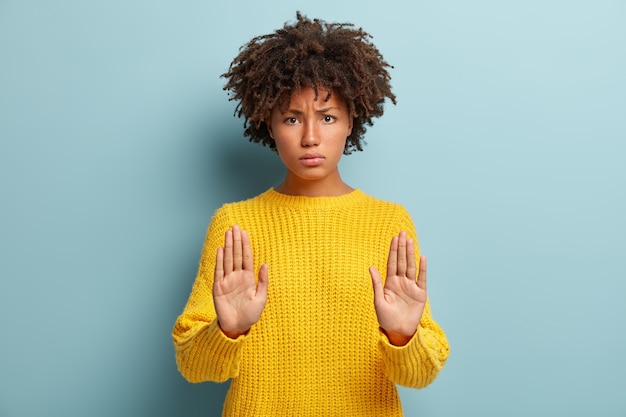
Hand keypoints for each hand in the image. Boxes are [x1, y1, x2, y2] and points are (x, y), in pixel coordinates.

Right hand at [213, 225, 267, 338]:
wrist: (237, 327)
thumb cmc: (251, 314)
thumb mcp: (261, 298)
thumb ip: (263, 281)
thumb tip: (265, 264)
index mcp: (248, 278)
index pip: (246, 257)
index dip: (245, 245)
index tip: (244, 232)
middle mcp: (237, 277)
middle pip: (236, 255)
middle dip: (236, 241)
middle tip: (235, 226)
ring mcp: (227, 281)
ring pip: (227, 260)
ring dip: (228, 246)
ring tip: (228, 233)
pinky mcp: (218, 288)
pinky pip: (219, 271)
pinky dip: (219, 260)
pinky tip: (220, 249)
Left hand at [370, 231, 426, 345]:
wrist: (398, 332)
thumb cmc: (386, 318)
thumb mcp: (378, 301)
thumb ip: (377, 284)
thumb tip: (371, 267)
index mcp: (390, 283)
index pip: (392, 263)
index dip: (393, 250)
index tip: (394, 238)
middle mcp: (401, 282)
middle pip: (402, 261)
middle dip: (402, 247)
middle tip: (402, 232)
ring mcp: (411, 287)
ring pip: (411, 266)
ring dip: (410, 254)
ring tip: (410, 240)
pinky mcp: (420, 294)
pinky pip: (422, 279)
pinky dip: (422, 268)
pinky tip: (422, 257)